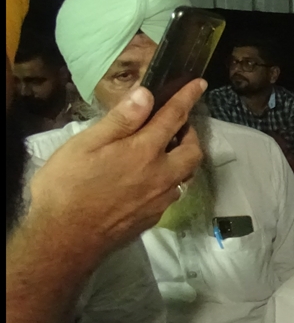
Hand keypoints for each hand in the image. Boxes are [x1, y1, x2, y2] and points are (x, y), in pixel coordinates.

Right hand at [26, 81, 205, 261]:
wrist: (65, 239)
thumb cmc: (68, 186)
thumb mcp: (86, 144)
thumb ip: (120, 120)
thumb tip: (146, 95)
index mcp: (145, 151)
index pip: (174, 117)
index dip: (187, 98)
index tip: (200, 84)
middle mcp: (162, 175)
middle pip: (193, 152)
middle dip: (191, 134)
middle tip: (177, 126)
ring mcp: (161, 199)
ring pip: (186, 175)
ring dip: (182, 159)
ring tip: (165, 150)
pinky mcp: (154, 217)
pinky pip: (173, 193)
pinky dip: (170, 179)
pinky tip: (151, 178)